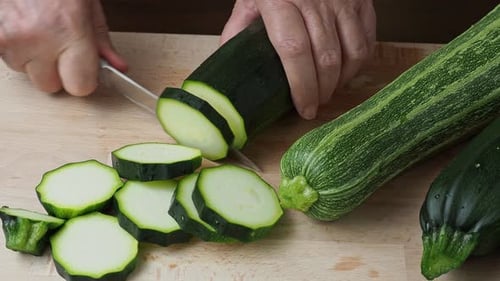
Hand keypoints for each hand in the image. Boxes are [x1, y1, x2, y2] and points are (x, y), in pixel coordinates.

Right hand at [0, 0, 126, 95]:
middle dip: (57, 71)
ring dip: (34, 58)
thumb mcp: (89, 4)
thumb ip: (102, 40)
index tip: (85, 69)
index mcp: (69, 29)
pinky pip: (7, 59)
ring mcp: (11, 38)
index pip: (80, 86)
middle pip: (51, 86)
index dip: (84, 78)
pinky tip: (24, 27)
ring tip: (39, 28)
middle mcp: (38, 37)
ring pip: (26, 73)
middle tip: (60, 46)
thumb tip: (117, 67)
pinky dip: (16, 48)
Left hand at [221, 0, 375, 119]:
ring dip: (342, 80)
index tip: (304, 108)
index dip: (301, 86)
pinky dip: (358, 62)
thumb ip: (239, 28)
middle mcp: (315, 0)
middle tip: (314, 105)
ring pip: (353, 52)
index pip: (294, 51)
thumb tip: (232, 65)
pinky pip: (367, 39)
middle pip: (326, 58)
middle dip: (322, 90)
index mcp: (280, 0)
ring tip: (329, 91)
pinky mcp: (362, 0)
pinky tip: (344, 71)